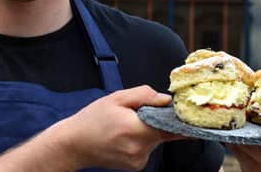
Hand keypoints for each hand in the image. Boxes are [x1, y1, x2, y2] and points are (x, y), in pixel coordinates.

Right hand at [61, 85, 181, 170]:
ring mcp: (139, 160)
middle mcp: (140, 148)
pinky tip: (125, 136)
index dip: (180, 117)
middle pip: (164, 131)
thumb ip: (144, 95)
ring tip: (126, 124)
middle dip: (157, 119)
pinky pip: (148, 148)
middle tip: (138, 111)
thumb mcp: (116, 98)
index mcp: (137, 129)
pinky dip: (143, 140)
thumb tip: (166, 99)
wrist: (74, 145)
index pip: (172, 126)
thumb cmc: (92, 119)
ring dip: (149, 130)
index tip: (186, 111)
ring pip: (156, 139)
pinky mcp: (137, 166)